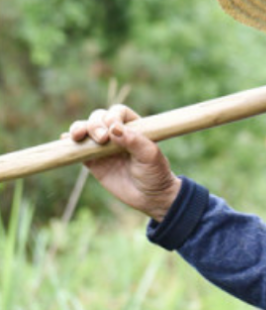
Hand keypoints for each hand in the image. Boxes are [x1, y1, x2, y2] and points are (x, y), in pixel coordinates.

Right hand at [64, 104, 181, 221]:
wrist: (150, 197)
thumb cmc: (155, 173)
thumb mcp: (150, 156)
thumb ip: (134, 140)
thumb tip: (114, 128)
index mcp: (134, 127)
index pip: (118, 112)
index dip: (112, 116)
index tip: (113, 128)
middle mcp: (117, 133)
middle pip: (98, 118)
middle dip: (95, 124)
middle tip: (101, 139)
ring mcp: (103, 146)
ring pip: (86, 130)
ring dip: (79, 128)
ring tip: (77, 136)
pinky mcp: (92, 161)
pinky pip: (78, 149)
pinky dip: (69, 143)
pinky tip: (65, 141)